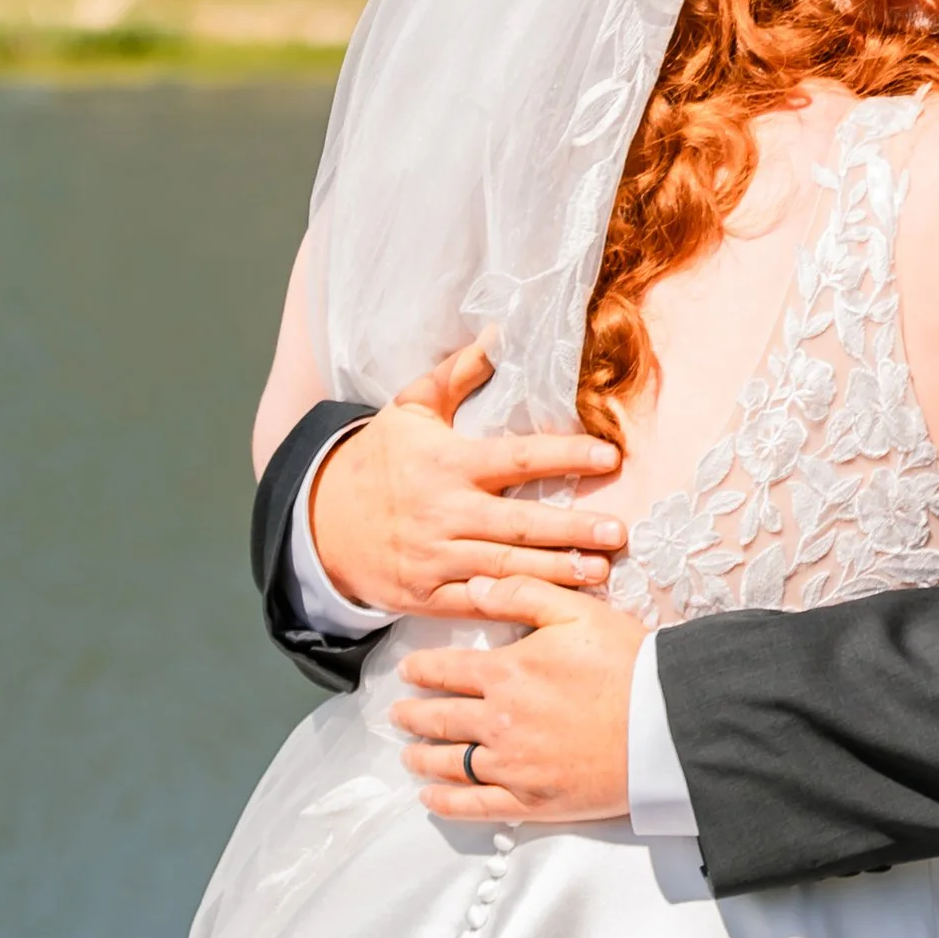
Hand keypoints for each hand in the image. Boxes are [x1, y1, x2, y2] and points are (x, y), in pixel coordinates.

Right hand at [311, 344, 627, 614]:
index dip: (565, 456)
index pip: (517, 457)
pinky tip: (553, 605)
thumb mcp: (410, 408)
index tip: (609, 457)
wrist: (320, 520)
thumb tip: (499, 332)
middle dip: (571, 528)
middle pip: (519, 522)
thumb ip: (457, 374)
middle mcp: (445, 511)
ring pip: (505, 566)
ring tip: (600, 570)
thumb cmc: (377, 459)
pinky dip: (514, 605)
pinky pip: (477, 603)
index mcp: (448, 462)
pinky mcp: (427, 595)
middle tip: (618, 532)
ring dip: (555, 570)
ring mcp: (436, 557)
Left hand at [393, 572, 645, 823]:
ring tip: (409, 753)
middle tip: (399, 714)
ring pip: (449, 762)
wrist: (665, 724)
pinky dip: (447, 802)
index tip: (409, 672)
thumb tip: (473, 588)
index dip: (421, 670)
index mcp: (506, 672)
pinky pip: (476, 805)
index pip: (446, 670)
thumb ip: (521, 594)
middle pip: (439, 718)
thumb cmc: (627, 665)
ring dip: (422, 757)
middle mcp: (498, 720)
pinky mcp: (531, 799)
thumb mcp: (576, 611)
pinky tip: (430, 798)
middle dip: (413, 714)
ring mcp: (512, 764)